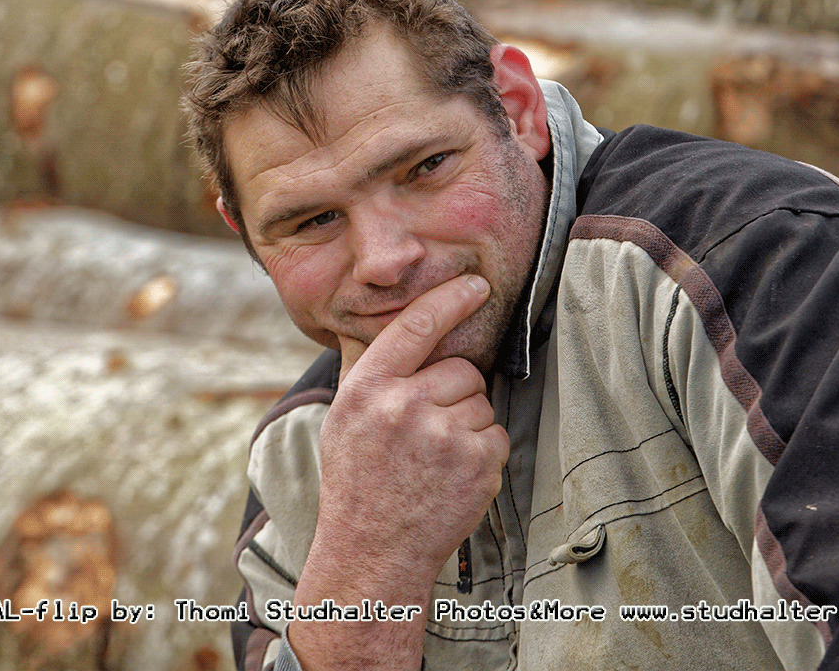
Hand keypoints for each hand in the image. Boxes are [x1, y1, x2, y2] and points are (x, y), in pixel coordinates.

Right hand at [316, 274, 510, 582]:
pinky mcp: (476, 463)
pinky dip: (483, 453)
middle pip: (460, 368)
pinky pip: (496, 434)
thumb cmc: (357, 484)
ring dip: (468, 424)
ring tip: (435, 458)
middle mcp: (402, 406)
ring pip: (480, 401)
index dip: (449, 300)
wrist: (372, 554)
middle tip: (426, 432)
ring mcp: (442, 435)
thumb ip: (365, 374)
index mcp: (366, 390)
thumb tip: (373, 328)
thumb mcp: (342, 420)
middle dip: (453, 393)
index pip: (414, 327)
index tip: (475, 284)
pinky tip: (452, 476)